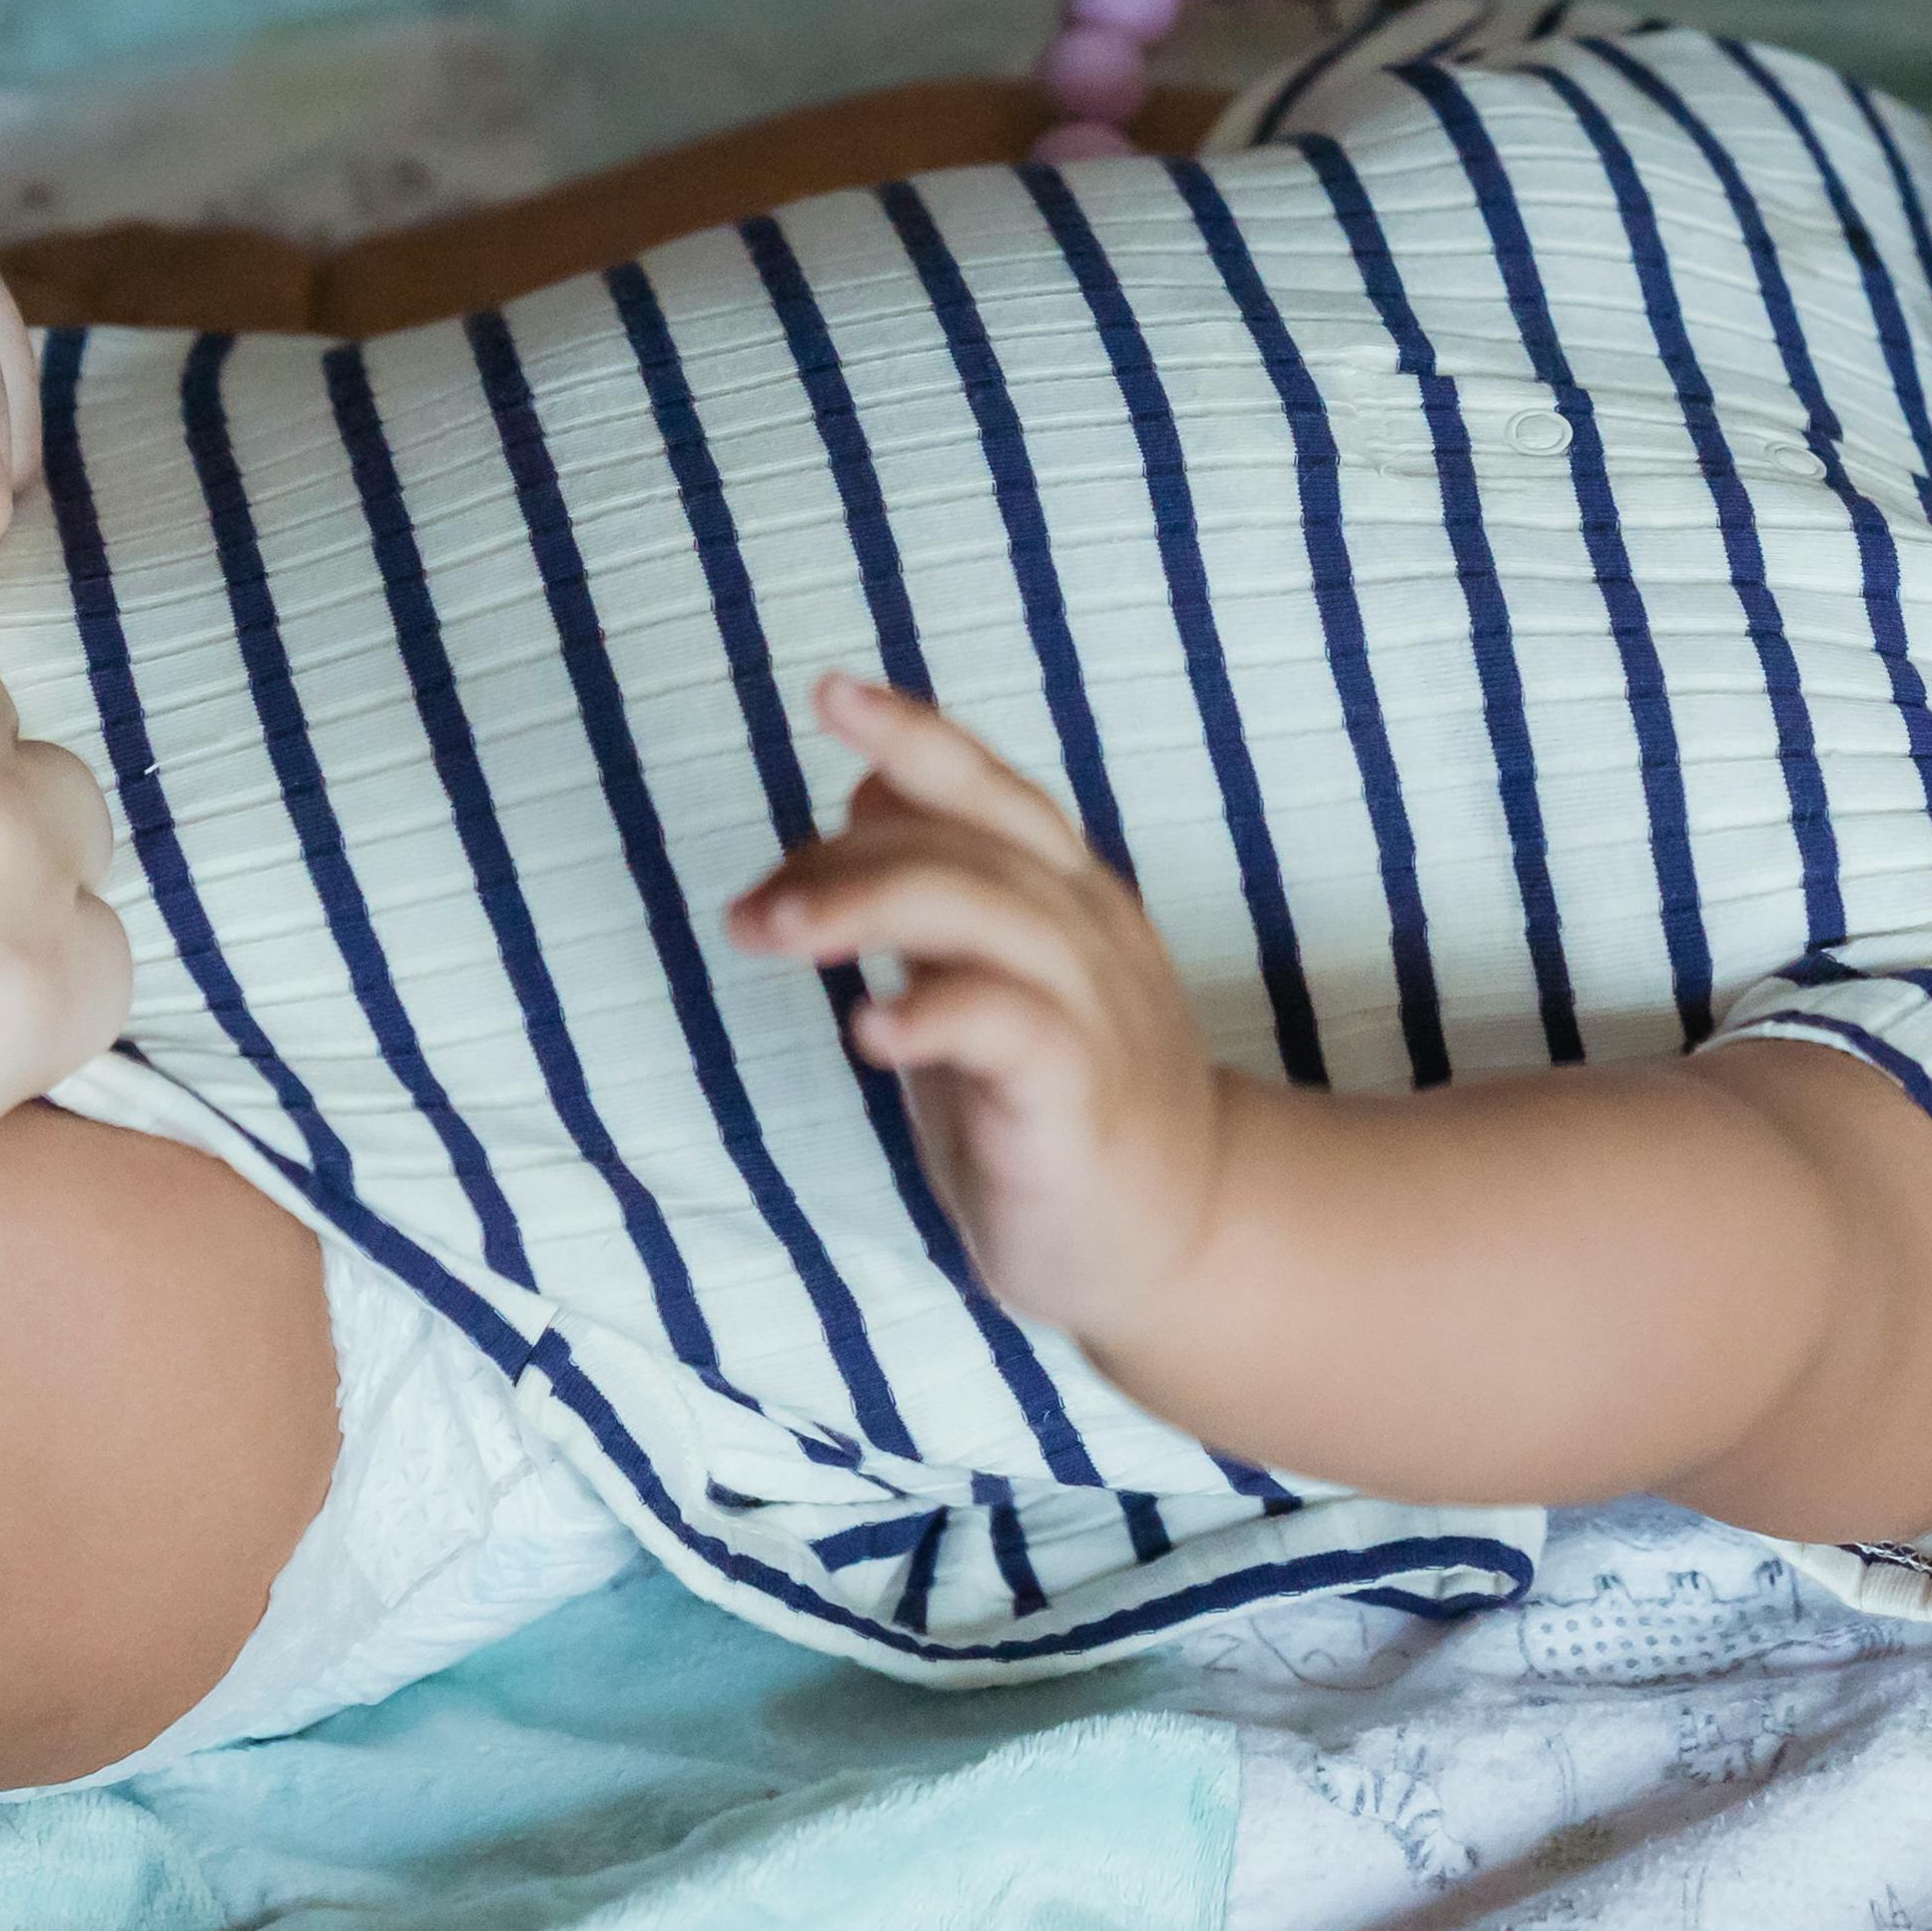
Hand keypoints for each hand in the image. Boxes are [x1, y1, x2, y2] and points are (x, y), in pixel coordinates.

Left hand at [724, 676, 1227, 1333]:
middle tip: (747, 915)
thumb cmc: (1060, 1106)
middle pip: (976, 843)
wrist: (1184, 1238)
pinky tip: (871, 1029)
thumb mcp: (993, 984)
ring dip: (870, 909)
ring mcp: (1095, 1012)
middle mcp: (1089, 935)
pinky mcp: (1081, 1097)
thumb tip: (860, 793)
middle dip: (848, 858)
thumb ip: (939, 894)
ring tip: (776, 936)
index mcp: (1070, 899)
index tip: (829, 692)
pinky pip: (1014, 1030)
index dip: (917, 736)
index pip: (996, 790)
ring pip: (990, 913)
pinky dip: (936, 1015)